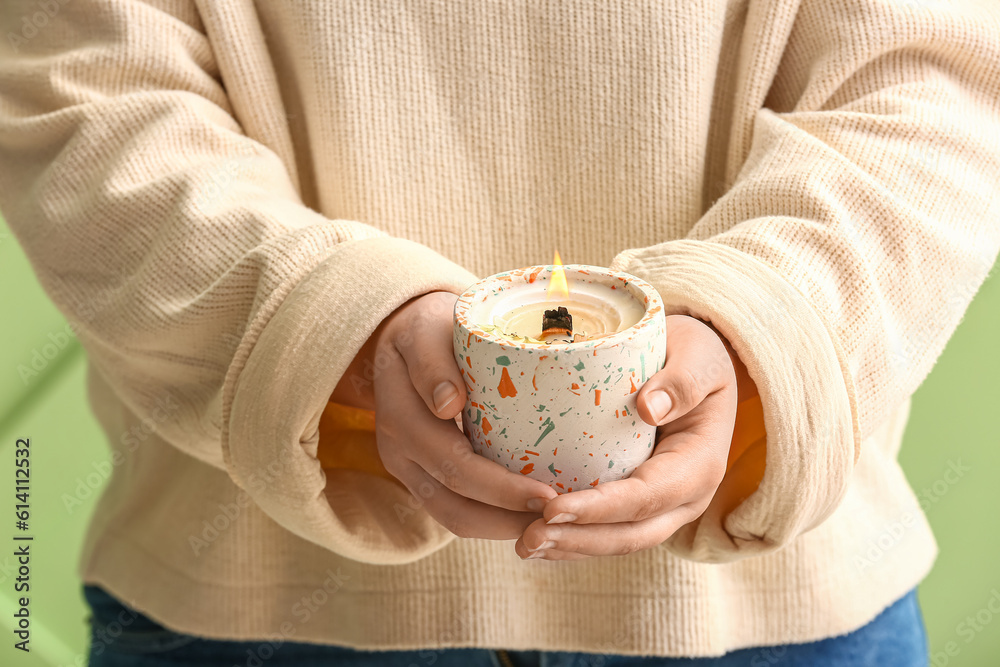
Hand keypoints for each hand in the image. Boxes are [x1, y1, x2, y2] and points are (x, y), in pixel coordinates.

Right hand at [332, 291, 557, 539]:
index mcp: (400, 417)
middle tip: (560, 516)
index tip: (548, 494)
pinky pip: (457, 508)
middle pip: (454, 505)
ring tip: (551, 524)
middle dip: (509, 518)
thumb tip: (447, 405)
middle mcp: (399, 452)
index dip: (500, 489)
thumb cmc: (428, 326)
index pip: (453, 466)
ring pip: (454, 517)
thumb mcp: (425, 329)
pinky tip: (531, 513)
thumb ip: (432, 362)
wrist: (406, 334)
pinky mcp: (424, 474)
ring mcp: (410, 468)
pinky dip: (494, 518)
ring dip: (503, 528)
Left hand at [513, 314, 745, 559]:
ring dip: (570, 548)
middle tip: (527, 540)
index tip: (552, 508)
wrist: (700, 366)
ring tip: (524, 546)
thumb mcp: (699, 356)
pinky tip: (536, 540)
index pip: (647, 497)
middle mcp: (686, 497)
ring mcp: (664, 507)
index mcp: (700, 464)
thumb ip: (682, 381)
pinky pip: (608, 531)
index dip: (599, 509)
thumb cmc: (696, 355)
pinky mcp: (642, 506)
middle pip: (630, 534)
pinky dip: (573, 539)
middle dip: (578, 541)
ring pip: (617, 541)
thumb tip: (648, 408)